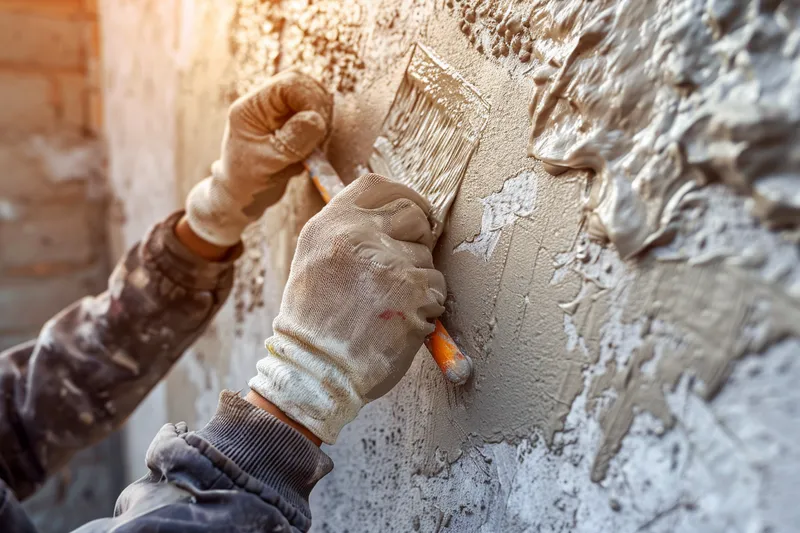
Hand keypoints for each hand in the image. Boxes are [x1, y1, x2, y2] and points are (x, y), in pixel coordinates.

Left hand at [186, 71, 332, 245]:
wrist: (243, 194)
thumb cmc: (248, 180)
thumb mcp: (268, 163)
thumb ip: (291, 142)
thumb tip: (316, 119)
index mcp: (253, 106)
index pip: (289, 82)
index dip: (311, 99)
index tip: (318, 126)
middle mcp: (266, 102)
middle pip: (303, 83)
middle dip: (318, 106)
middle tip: (319, 135)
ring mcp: (279, 111)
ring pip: (312, 96)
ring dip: (321, 117)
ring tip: (315, 144)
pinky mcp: (291, 121)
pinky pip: (314, 113)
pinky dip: (320, 127)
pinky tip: (313, 147)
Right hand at [248, 174, 446, 443]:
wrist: (314, 371)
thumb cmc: (316, 322)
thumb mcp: (316, 259)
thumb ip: (349, 232)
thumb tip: (395, 214)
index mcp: (330, 225)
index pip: (379, 187)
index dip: (405, 197)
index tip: (416, 215)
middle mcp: (357, 236)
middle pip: (413, 215)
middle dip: (417, 241)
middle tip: (401, 271)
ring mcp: (386, 262)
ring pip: (428, 256)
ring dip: (418, 281)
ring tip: (387, 306)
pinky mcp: (411, 291)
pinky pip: (437, 287)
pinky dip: (426, 306)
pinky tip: (398, 320)